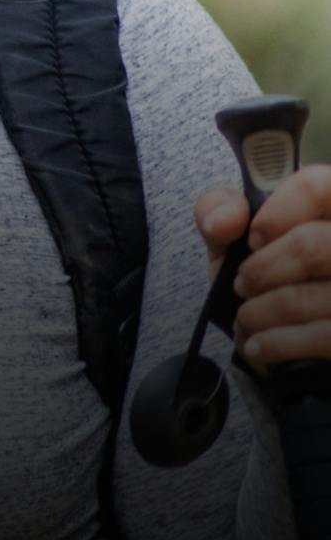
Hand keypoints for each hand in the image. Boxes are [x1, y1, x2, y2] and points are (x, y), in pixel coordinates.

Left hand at [195, 166, 330, 376]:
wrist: (290, 354)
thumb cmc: (266, 285)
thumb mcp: (234, 244)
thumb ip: (219, 213)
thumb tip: (228, 217)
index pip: (320, 185)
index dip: (280, 209)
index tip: (253, 237)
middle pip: (314, 244)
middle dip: (263, 270)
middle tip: (243, 285)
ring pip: (311, 294)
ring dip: (262, 311)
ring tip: (248, 318)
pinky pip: (322, 336)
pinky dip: (277, 342)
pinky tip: (259, 345)